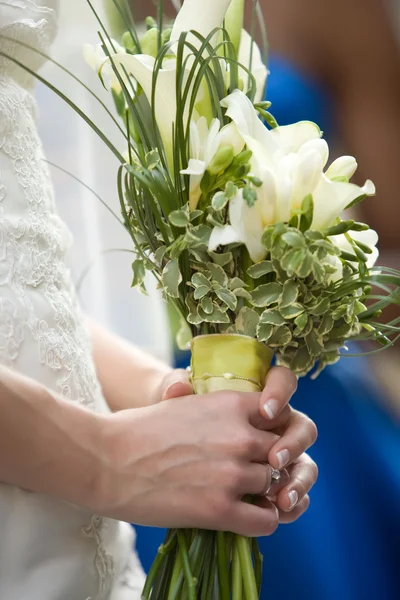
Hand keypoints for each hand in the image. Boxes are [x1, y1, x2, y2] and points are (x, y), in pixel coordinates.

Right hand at [93, 371, 298, 536]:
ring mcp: (232, 473)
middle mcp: (239, 436)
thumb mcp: (185, 402)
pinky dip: (262, 520)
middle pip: (282, 452)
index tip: (267, 441)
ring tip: (248, 495)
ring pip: (276, 485)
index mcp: (231, 403)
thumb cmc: (140, 429)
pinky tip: (246, 516)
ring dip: (266, 492)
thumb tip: (238, 414)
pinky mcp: (220, 508)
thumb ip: (219, 406)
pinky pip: (266, 520)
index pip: (282, 415)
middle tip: (256, 471)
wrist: (107, 460)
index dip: (278, 430)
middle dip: (273, 463)